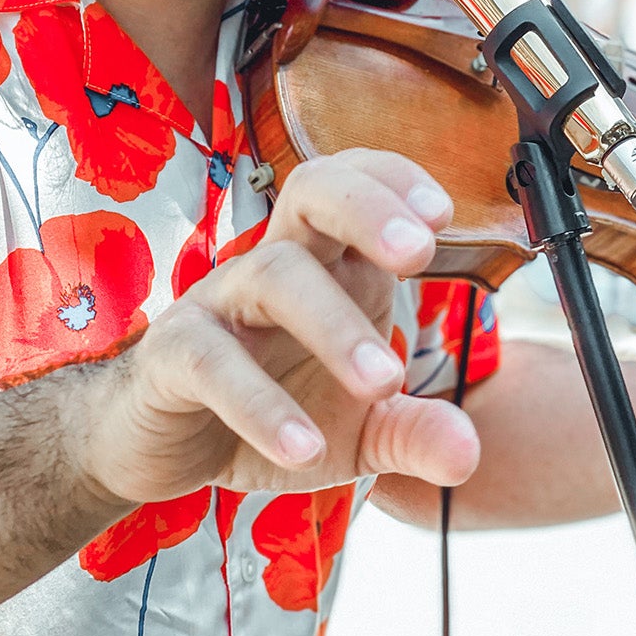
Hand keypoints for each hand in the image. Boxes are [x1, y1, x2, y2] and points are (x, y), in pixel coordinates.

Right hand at [77, 149, 480, 503]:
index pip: (355, 183)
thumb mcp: (357, 434)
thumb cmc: (273, 412)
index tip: (444, 215)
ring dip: (335, 324)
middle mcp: (274, 267)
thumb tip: (468, 455)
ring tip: (385, 382)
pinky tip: (304, 449)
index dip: (395, 180)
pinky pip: (212, 361)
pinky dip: (261, 404)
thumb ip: (412, 433)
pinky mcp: (172, 357)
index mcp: (328, 266)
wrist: (166, 449)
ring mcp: (219, 304)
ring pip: (274, 276)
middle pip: (312, 191)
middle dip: (369, 208)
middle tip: (422, 253)